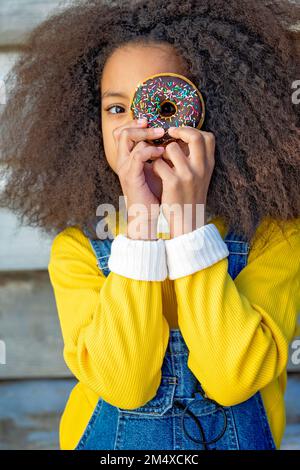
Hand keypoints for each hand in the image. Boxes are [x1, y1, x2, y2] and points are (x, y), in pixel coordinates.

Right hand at [114, 119, 164, 238]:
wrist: (147, 215)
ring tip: (162, 136)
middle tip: (158, 127)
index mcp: (127, 158)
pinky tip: (162, 152)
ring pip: (127, 138)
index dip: (135, 124)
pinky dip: (150, 150)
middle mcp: (122, 161)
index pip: (123, 132)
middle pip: (122, 131)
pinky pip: (138, 155)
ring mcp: (125, 167)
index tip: (151, 122)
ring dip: (146, 134)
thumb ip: (159, 155)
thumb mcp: (156, 170)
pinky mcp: (131, 176)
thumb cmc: (154, 194)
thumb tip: (175, 141)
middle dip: (140, 125)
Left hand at [152, 126, 215, 237]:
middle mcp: (201, 168)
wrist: (187, 220)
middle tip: (169, 133)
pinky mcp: (173, 183)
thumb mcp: (201, 177)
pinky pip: (159, 163)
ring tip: (161, 162)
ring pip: (171, 147)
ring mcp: (187, 175)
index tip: (181, 133)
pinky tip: (156, 173)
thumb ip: (197, 159)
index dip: (194, 131)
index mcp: (208, 165)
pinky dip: (155, 166)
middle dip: (179, 131)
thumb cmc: (190, 196)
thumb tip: (185, 136)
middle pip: (194, 136)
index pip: (209, 137)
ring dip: (162, 152)